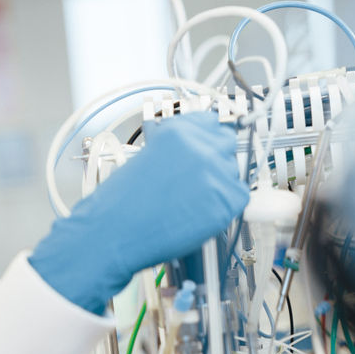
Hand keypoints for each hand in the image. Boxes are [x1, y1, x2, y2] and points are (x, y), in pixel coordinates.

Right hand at [30, 111, 247, 313]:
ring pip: (232, 172)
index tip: (205, 147)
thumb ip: (176, 145)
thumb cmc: (123, 200)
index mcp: (179, 131)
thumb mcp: (148, 155)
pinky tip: (200, 212)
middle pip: (227, 144)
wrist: (115, 231)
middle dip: (215, 159)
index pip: (212, 122)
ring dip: (219, 183)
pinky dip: (225, 206)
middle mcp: (200, 147)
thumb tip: (195, 141)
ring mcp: (216, 174)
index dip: (207, 138)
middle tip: (197, 179)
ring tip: (191, 201)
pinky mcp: (226, 202)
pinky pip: (239, 198)